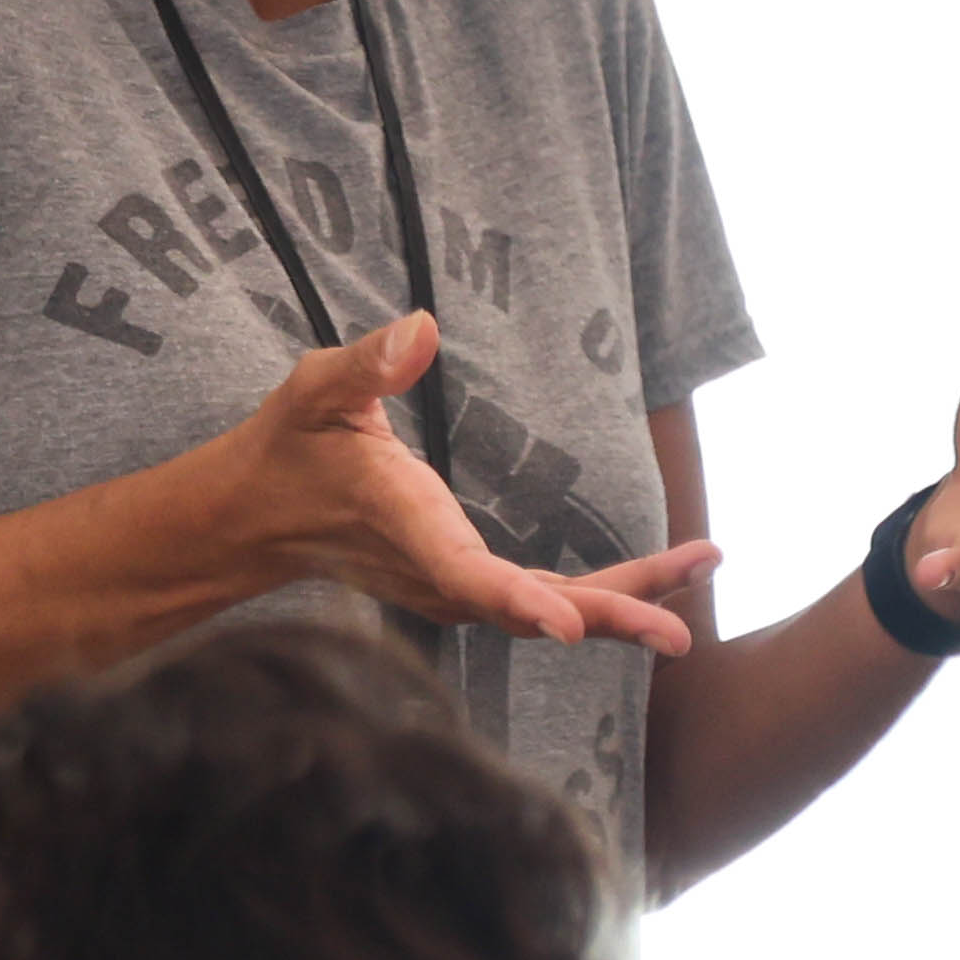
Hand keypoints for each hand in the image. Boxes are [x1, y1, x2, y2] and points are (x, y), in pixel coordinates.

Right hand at [224, 313, 708, 654]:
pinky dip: (605, 595)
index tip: (568, 627)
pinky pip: (545, 602)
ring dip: (626, 601)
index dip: (515, 601)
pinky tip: (661, 578)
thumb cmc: (289, 447)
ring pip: (549, 610)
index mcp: (404, 525)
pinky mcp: (466, 587)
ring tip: (703, 564)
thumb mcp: (314, 392)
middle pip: (531, 610)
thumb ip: (365, 365)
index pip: (464, 574)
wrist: (256, 520)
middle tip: (679, 633)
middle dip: (609, 617)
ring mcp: (454, 589)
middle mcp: (436, 572)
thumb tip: (422, 327)